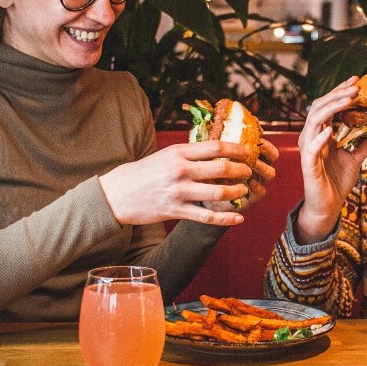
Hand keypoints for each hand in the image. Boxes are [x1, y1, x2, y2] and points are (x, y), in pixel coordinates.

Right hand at [98, 140, 256, 225]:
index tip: (248, 151)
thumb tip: (216, 150)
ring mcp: (179, 191)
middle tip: (250, 172)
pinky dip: (226, 218)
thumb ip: (188, 153)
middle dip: (241, 170)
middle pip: (221, 168)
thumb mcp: (165, 155)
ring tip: (244, 191)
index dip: (236, 149)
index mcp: (178, 152)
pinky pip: (207, 216)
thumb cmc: (143, 172)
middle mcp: (180, 170)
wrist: (117, 194)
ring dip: (237, 193)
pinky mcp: (176, 211)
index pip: (215, 147)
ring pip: (218, 192)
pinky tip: (238, 218)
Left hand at [201, 137, 278, 212]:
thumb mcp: (217, 153)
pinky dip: (257, 186)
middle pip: (273, 156)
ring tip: (252, 164)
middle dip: (268, 150)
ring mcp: (258, 183)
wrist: (205, 195)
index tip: (258, 131)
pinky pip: (261, 191)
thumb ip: (225, 139)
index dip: (262, 135)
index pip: (265, 143)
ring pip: (270, 173)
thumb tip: (227, 123)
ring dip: (262, 167)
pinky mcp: (252, 197)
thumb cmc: (212, 170)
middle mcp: (259, 168)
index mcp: (253, 155)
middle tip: (259, 146)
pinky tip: (249, 181)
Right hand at [295, 76, 366, 243]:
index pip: (328, 106)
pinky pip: (312, 148)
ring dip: (332, 108)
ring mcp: (309, 150)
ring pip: (314, 121)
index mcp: (321, 133)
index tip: (356, 81)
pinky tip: (332, 130)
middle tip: (355, 86)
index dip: (340, 92)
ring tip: (348, 99)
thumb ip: (364, 143)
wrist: (328, 205)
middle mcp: (312, 137)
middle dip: (337, 94)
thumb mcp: (355, 158)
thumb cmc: (337, 181)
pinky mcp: (308, 165)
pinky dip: (321, 137)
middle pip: (319, 107)